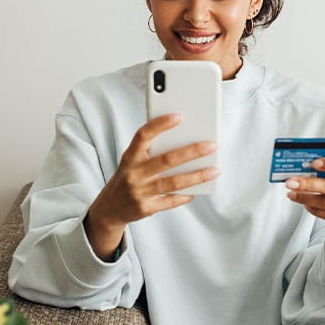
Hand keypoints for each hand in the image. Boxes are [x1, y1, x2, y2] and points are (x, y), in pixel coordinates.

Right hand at [85, 114, 219, 259]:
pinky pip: (171, 201)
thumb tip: (184, 141)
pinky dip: (186, 195)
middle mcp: (134, 173)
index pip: (143, 136)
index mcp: (130, 157)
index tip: (179, 116)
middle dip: (192, 151)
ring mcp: (140, 192)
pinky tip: (198, 190)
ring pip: (174, 182)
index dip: (160, 125)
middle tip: (212, 145)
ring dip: (197, 176)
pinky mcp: (146, 208)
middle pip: (167, 160)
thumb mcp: (131, 161)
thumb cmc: (128, 177)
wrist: (110, 208)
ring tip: (215, 170)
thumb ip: (150, 151)